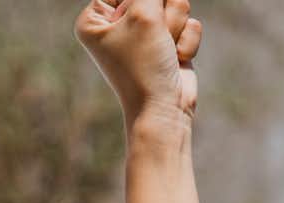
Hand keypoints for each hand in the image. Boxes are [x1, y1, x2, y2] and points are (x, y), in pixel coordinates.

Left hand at [77, 0, 200, 134]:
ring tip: (166, 51)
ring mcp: (147, 34)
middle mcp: (118, 24)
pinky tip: (177, 60)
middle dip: (162, 14)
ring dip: (175, 28)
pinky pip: (189, 24)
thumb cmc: (144, 65)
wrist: (164, 110)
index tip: (140, 23)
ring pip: (176, 4)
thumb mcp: (143, 14)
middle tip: (155, 39)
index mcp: (95, 18)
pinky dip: (187, 42)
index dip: (140, 1)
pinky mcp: (169, 43)